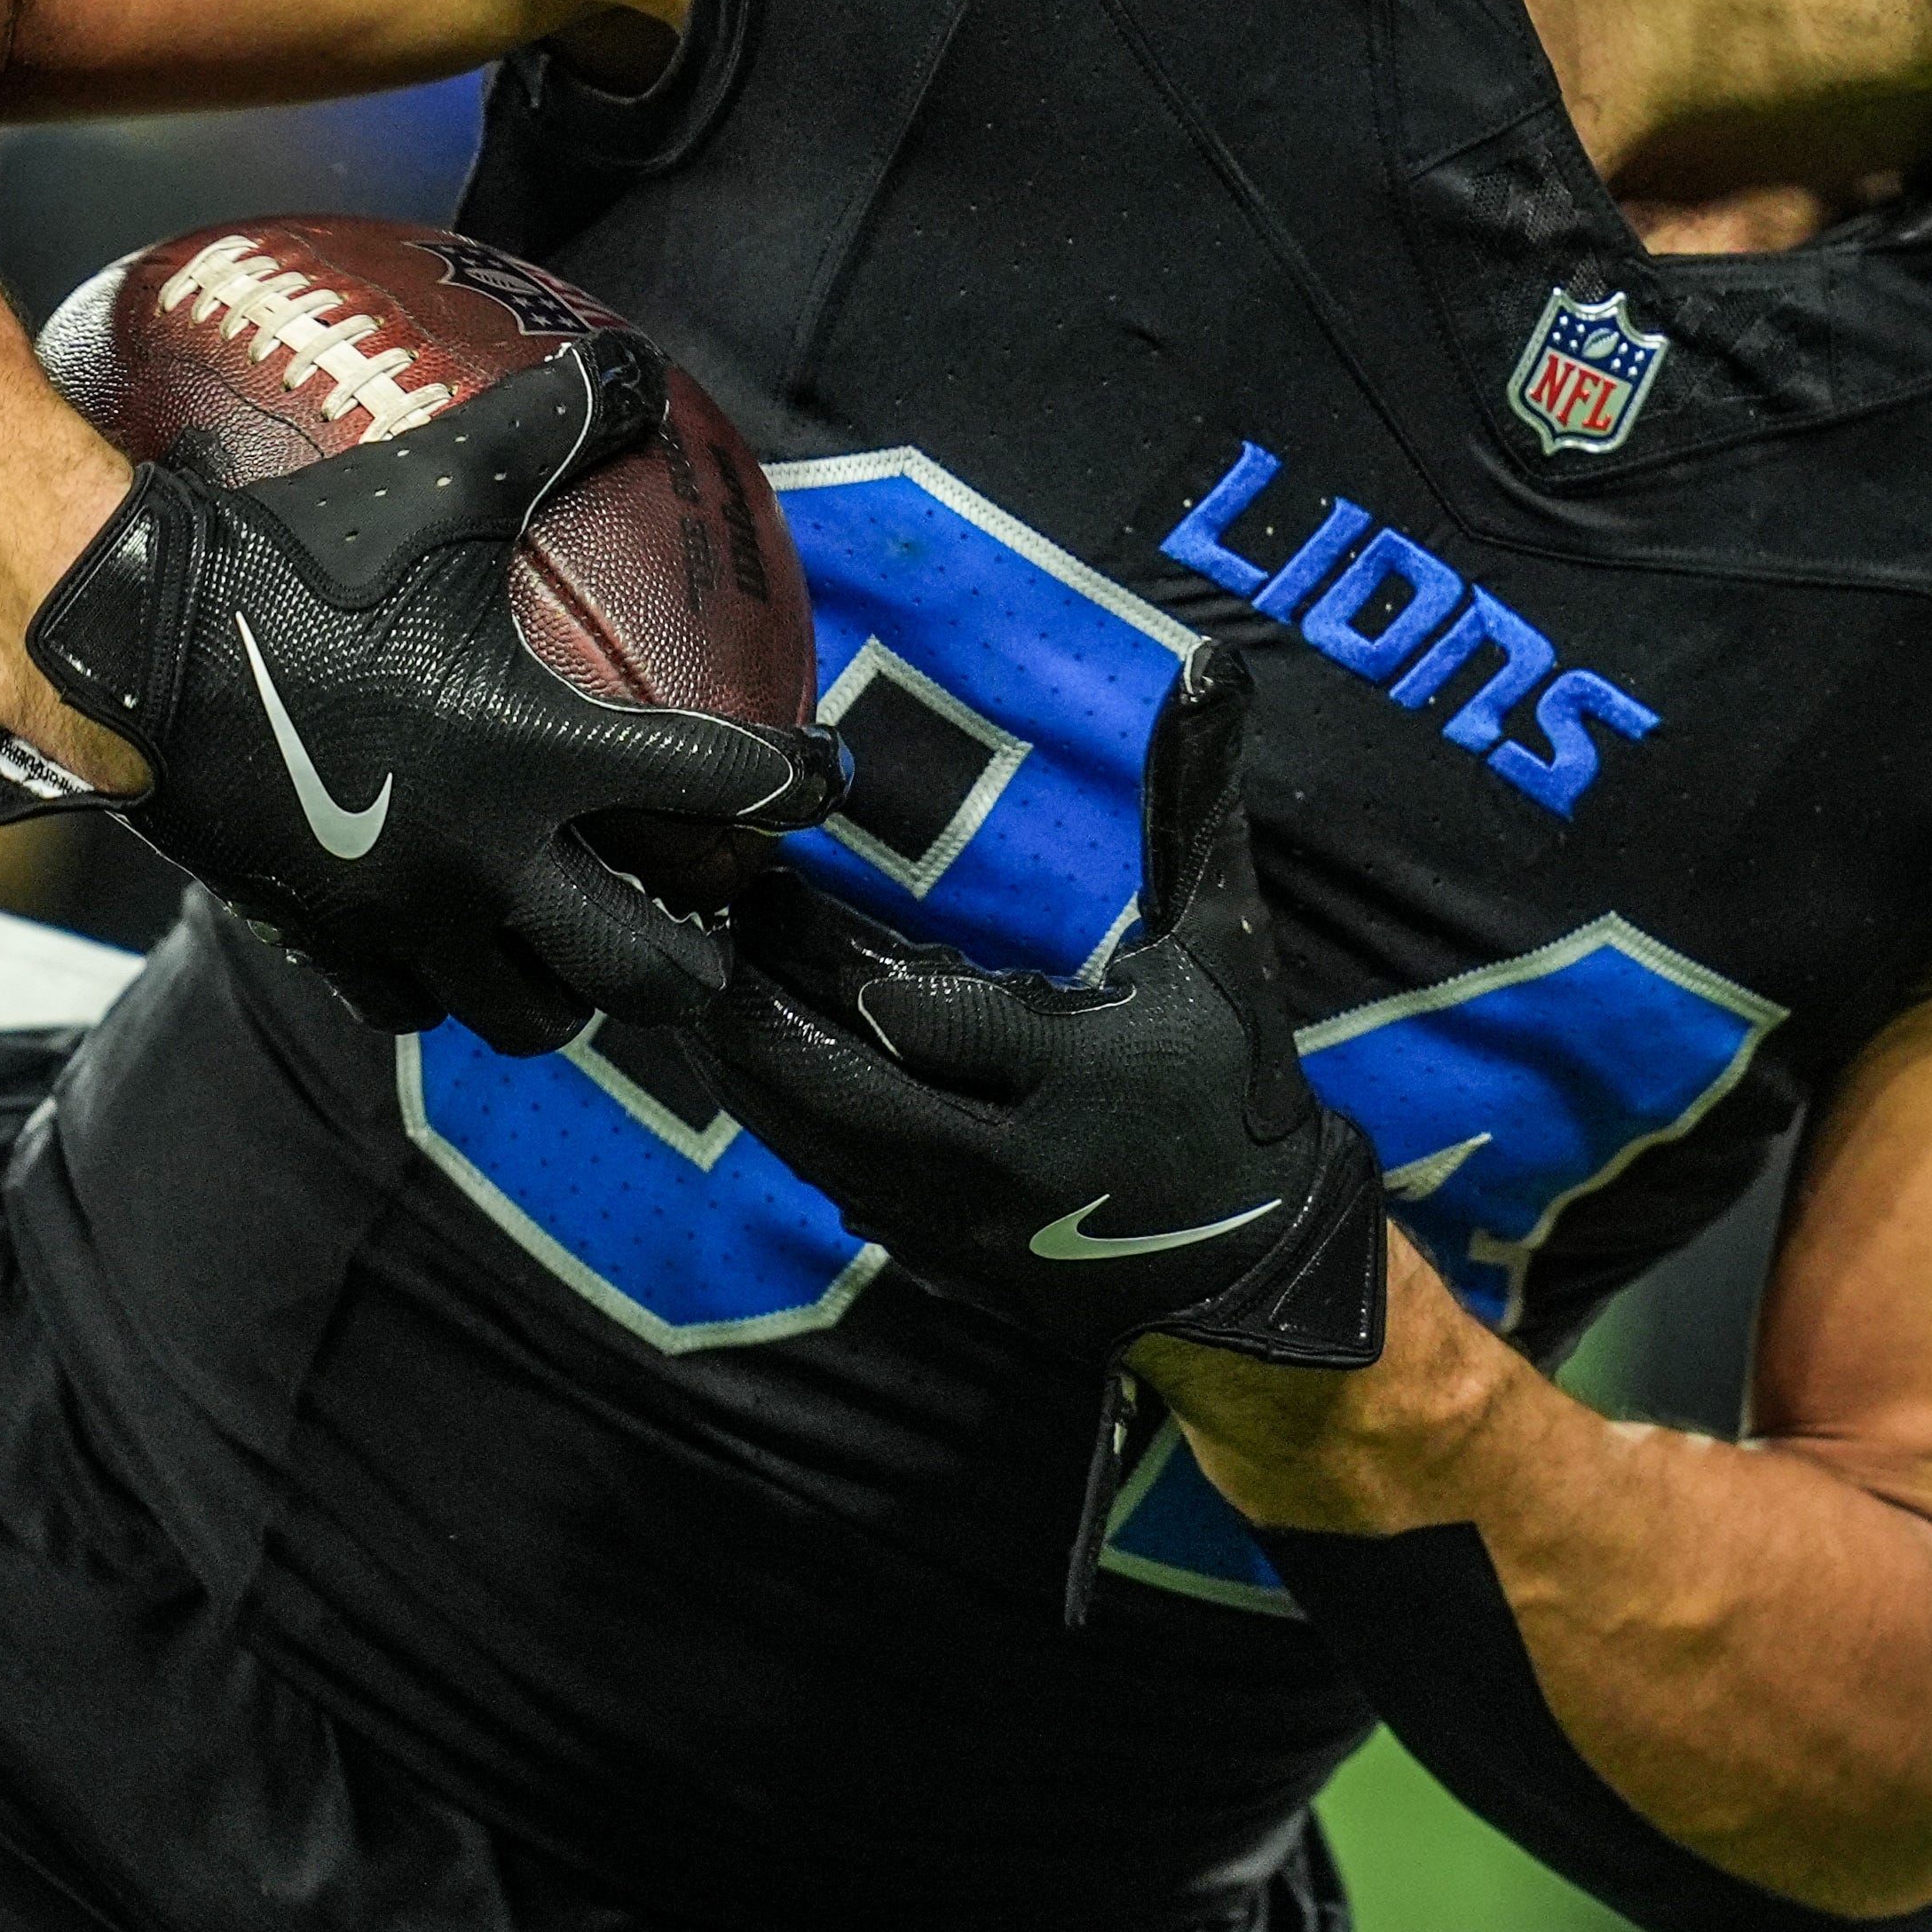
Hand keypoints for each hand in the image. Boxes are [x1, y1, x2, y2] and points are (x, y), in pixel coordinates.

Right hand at [0, 334, 840, 1052]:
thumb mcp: (437, 472)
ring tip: (592, 948)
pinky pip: (409, 1007)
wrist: (118, 643)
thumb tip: (633, 358)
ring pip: (528, 1010)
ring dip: (575, 990)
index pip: (721, 787)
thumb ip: (550, 421)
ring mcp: (400, 916)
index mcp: (536, 752)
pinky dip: (451, 990)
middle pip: (644, 962)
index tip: (824, 776)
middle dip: (700, 951)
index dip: (796, 784)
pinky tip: (459, 945)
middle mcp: (484, 857)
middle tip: (717, 912)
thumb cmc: (288, 555)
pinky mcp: (319, 941)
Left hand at [696, 647, 1384, 1370]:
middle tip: (693, 913)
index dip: (846, 964)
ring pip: (814, 1138)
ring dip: (746, 1054)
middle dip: (755, 1005)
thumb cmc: (1239, 1085)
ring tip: (687, 962)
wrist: (1244, 1269)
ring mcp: (956, 1217)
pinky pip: (826, 1173)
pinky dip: (776, 1107)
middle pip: (840, 1089)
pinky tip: (733, 1040)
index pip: (935, 1021)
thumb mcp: (1227, 942)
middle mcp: (1002, 1160)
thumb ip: (1199, 804)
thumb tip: (1214, 662)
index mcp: (1075, 1077)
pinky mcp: (930, 1245)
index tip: (770, 887)